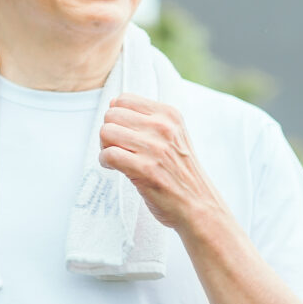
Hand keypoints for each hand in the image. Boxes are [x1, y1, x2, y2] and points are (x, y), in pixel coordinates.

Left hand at [99, 94, 221, 230]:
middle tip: (117, 148)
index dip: (117, 117)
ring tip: (116, 159)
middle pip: (112, 115)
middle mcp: (163, 127)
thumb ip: (147, 118)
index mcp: (169, 115)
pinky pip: (108, 155)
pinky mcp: (145, 169)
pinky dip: (105, 162)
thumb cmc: (180, 171)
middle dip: (108, 132)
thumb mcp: (173, 135)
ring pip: (106, 132)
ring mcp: (155, 148)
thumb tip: (113, 102)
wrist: (198, 204)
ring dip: (105, 147)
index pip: (124, 99)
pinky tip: (115, 169)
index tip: (123, 133)